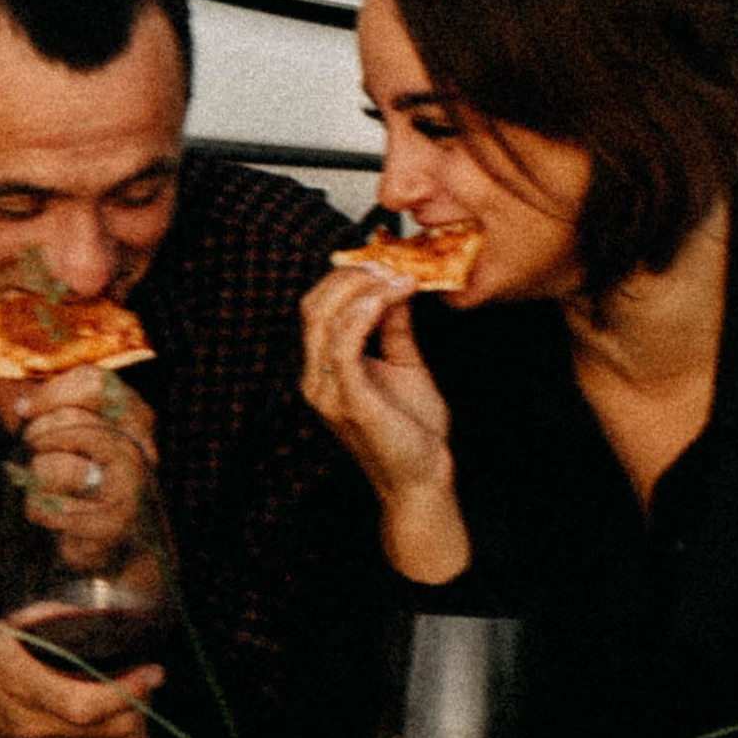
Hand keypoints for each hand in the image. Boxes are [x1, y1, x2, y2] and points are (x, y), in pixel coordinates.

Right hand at [0, 621, 157, 737]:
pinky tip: (121, 725)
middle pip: (111, 731)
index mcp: (20, 685)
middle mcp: (32, 726)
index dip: (127, 691)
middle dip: (141, 703)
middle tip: (145, 679)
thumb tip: (99, 616)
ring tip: (135, 701)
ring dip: (137, 727)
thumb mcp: (11, 627)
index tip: (151, 671)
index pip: (85, 705)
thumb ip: (55, 618)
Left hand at [15, 372, 158, 574]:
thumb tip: (23, 406)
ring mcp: (129, 490)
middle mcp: (140, 451)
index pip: (95, 384)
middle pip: (75, 422)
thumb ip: (55, 408)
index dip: (51, 394)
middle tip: (31, 445)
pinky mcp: (112, 527)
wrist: (112, 541)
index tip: (25, 410)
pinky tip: (52, 515)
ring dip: (38, 476)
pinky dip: (38, 510)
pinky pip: (51, 509)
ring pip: (60, 468)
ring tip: (45, 485)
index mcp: (136, 417)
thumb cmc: (85, 476)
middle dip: (39, 434)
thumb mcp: (75, 431)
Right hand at [300, 270, 466, 582]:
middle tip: (391, 262)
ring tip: (397, 276)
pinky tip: (392, 296)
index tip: (385, 258)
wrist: (423, 478)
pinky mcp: (347, 400)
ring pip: (326, 318)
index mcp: (325, 368)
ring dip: (364, 288)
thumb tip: (396, 285)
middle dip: (352, 275)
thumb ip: (394, 327)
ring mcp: (327, 390)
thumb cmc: (412, 431)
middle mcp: (316, 377)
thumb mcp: (404, 364)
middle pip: (315, 305)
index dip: (347, 277)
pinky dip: (366, 311)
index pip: (319, 307)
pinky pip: (344, 343)